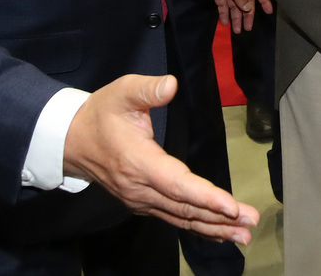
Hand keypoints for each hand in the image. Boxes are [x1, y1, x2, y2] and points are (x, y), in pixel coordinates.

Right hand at [63, 75, 258, 242]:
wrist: (70, 140)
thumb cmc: (100, 114)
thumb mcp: (121, 92)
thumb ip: (147, 89)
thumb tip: (171, 85)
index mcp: (138, 162)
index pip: (176, 184)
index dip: (204, 196)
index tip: (231, 206)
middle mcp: (140, 188)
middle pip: (184, 207)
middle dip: (220, 217)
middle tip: (250, 222)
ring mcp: (140, 200)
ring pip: (181, 217)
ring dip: (214, 228)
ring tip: (243, 234)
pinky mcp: (143, 203)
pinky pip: (174, 218)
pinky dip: (197, 228)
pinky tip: (219, 233)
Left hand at [194, 0, 272, 33]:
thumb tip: (248, 8)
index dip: (265, 0)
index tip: (268, 12)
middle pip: (246, 2)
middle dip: (247, 15)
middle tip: (247, 28)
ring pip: (235, 6)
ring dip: (236, 17)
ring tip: (236, 30)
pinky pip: (223, 5)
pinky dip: (224, 13)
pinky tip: (224, 22)